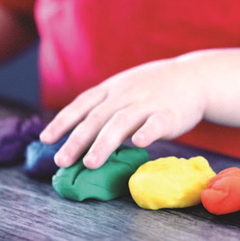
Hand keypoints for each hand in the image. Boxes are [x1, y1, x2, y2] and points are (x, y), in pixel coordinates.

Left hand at [40, 57, 206, 168]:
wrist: (194, 77)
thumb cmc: (153, 88)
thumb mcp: (124, 89)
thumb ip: (104, 107)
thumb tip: (78, 135)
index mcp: (111, 89)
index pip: (82, 105)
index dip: (62, 122)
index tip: (45, 140)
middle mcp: (125, 94)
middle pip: (96, 118)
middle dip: (76, 140)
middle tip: (61, 161)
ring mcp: (147, 103)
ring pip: (121, 123)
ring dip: (104, 144)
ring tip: (90, 163)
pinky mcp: (169, 114)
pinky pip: (156, 123)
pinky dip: (147, 133)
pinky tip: (138, 144)